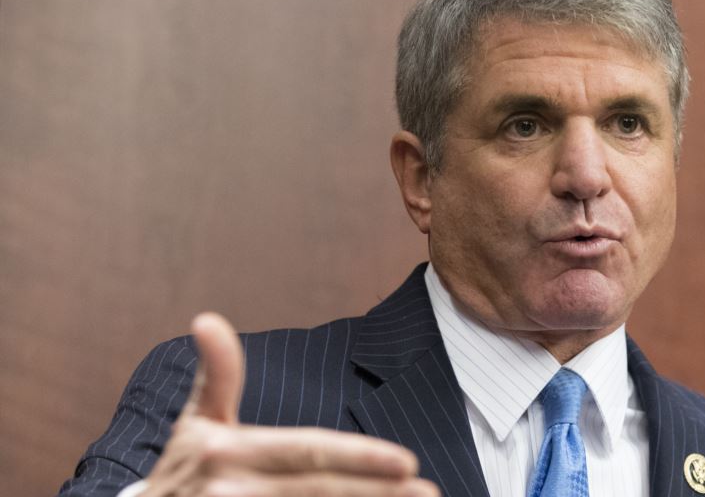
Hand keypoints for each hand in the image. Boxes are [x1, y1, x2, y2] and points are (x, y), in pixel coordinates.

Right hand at [141, 313, 438, 496]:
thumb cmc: (180, 472)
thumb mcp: (194, 423)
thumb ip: (217, 376)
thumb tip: (207, 320)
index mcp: (227, 452)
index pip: (307, 452)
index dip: (359, 457)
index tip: (406, 461)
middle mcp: (232, 491)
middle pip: (320, 490)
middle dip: (378, 492)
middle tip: (427, 490)